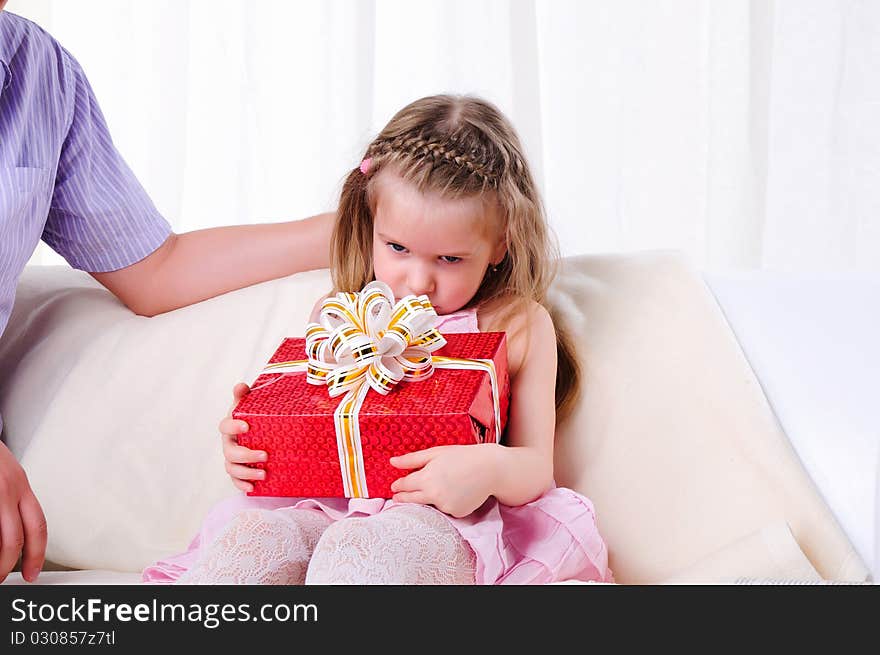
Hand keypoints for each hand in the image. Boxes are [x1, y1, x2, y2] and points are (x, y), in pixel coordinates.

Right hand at [0, 441, 46, 583]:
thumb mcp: (6, 477)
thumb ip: (12, 501)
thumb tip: (14, 537)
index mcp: (20, 485)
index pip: (37, 525)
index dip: (36, 554)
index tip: (32, 572)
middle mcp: (7, 488)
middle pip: (14, 537)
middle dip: (7, 564)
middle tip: (1, 579)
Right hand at [219, 382, 266, 492]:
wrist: (258, 432)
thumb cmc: (253, 417)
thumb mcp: (250, 405)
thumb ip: (245, 396)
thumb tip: (240, 386)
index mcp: (231, 426)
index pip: (225, 426)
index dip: (233, 426)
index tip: (247, 426)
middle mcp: (228, 443)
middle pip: (230, 452)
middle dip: (246, 455)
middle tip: (265, 455)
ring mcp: (232, 458)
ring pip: (232, 468)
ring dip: (246, 472)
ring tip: (264, 474)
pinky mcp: (238, 471)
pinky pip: (235, 480)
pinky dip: (242, 485)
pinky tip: (253, 488)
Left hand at [389, 444, 497, 517]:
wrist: (490, 469)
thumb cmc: (462, 457)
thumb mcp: (435, 453)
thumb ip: (412, 459)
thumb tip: (392, 462)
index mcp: (426, 479)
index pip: (404, 486)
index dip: (398, 486)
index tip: (394, 487)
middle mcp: (434, 496)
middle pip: (412, 500)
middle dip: (404, 498)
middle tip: (398, 497)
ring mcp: (446, 507)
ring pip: (430, 505)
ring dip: (429, 498)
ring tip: (442, 485)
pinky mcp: (456, 514)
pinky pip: (445, 509)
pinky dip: (446, 502)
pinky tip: (455, 492)